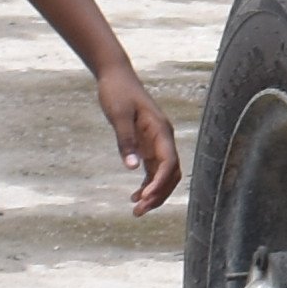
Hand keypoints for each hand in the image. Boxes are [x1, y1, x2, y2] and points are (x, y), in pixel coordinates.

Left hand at [95, 62, 181, 211]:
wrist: (116, 77)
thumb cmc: (117, 92)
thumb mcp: (118, 115)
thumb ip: (126, 141)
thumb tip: (131, 168)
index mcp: (161, 131)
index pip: (169, 163)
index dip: (160, 183)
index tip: (145, 198)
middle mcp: (163, 139)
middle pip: (171, 174)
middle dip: (159, 194)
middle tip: (139, 211)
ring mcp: (157, 143)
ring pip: (164, 175)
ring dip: (154, 193)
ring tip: (137, 210)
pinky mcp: (147, 145)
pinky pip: (153, 170)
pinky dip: (147, 185)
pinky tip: (135, 196)